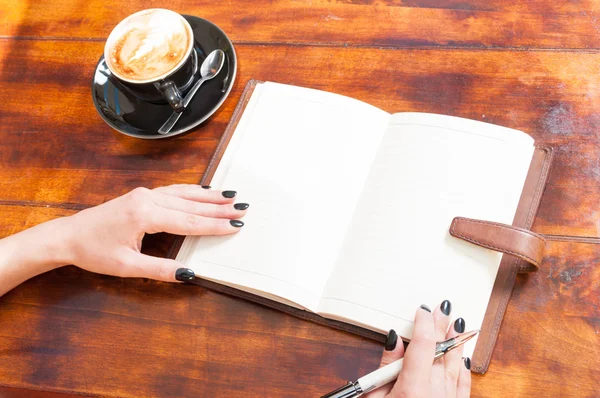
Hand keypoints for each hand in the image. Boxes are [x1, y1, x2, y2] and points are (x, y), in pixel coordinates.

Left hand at [57, 184, 247, 281]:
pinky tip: (204, 191)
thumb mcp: (126, 267)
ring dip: (208, 196)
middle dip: (218, 206)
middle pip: (191, 203)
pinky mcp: (142, 195)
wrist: (68, 236)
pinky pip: (174, 190)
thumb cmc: (94, 251)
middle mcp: (147, 199)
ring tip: (230, 197)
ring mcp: (144, 194)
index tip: (235, 225)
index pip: (188, 221)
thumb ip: (159, 270)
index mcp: (144, 215)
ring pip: (184, 193)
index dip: (214, 225)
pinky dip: (193, 191)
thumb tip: (188, 274)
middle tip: (242, 207)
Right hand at [366, 301, 470, 397]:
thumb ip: (385, 368)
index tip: (422, 311)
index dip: (424, 324)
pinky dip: (464, 370)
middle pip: (440, 351)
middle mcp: (434, 393)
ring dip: (455, 343)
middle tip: (444, 308)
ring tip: (457, 325)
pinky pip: (464, 386)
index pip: (422, 345)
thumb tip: (394, 341)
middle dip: (440, 327)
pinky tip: (463, 359)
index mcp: (412, 389)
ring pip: (455, 365)